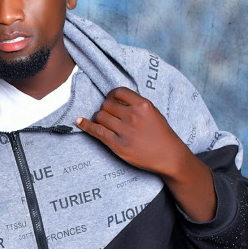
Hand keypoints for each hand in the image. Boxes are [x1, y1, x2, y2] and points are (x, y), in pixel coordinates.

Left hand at [76, 87, 215, 220]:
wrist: (168, 156)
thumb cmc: (161, 134)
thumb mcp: (153, 113)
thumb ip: (136, 105)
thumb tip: (114, 99)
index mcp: (143, 105)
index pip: (118, 92)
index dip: (111, 96)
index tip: (110, 100)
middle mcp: (133, 116)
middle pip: (106, 105)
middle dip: (106, 109)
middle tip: (110, 116)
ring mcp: (125, 131)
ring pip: (100, 116)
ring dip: (99, 118)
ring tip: (105, 123)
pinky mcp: (117, 145)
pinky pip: (96, 131)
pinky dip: (85, 125)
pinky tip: (79, 121)